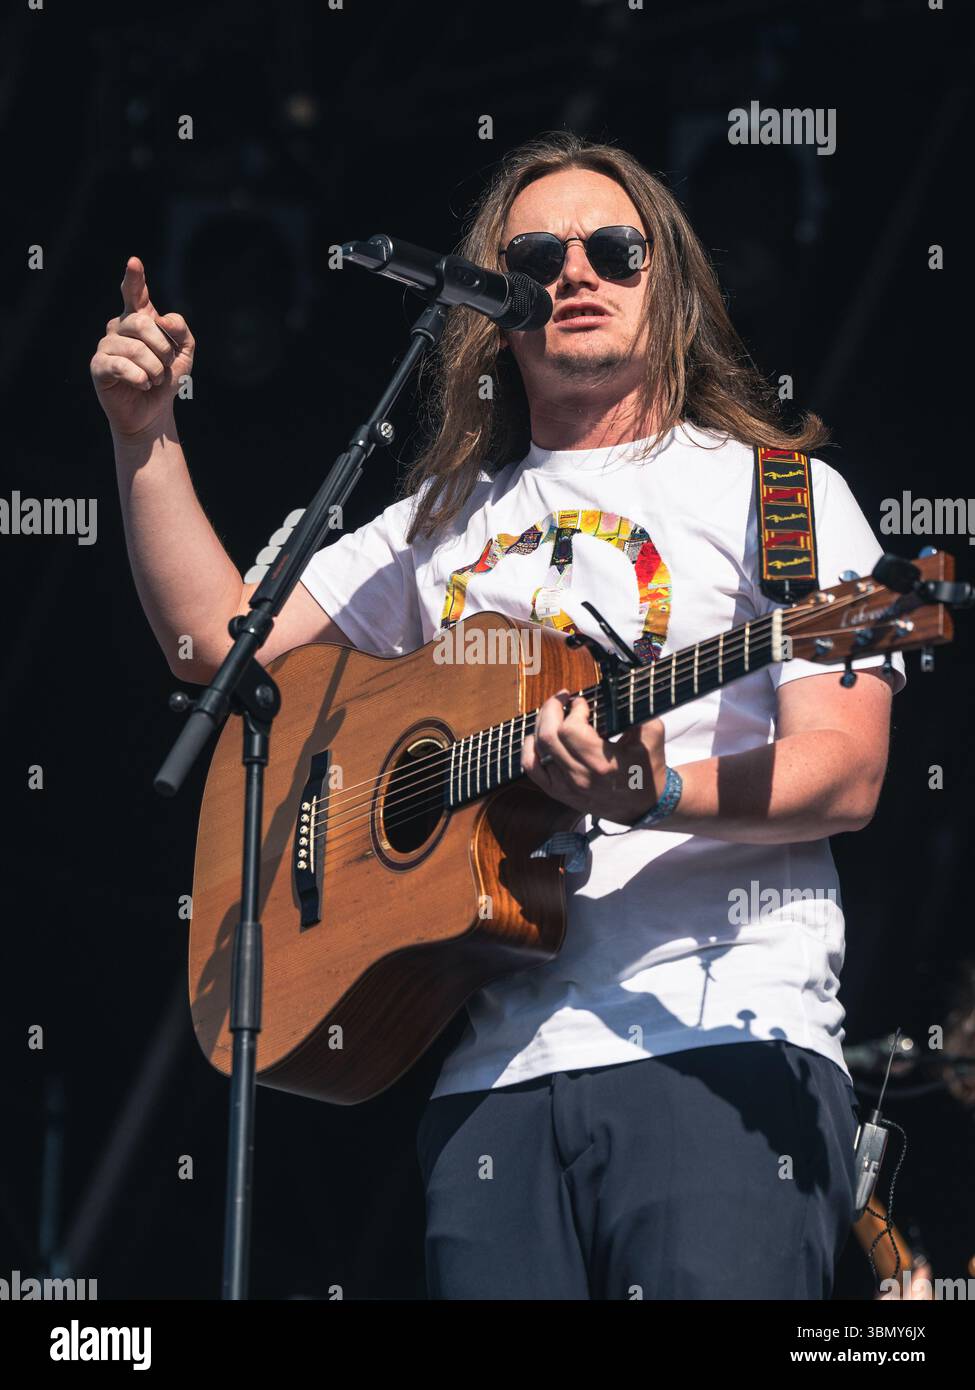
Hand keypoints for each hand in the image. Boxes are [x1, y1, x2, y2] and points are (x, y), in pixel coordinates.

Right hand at [90, 256, 194, 438]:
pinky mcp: (99, 366)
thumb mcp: (184, 353)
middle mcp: (119, 327)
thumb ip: (181, 331)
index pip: (135, 293)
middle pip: (143, 323)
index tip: (134, 262)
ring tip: (154, 379)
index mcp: (140, 318)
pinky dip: (141, 378)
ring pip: (135, 348)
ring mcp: (106, 345)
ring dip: (154, 369)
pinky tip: (142, 384)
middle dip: (163, 349)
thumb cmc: (167, 379)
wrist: (153, 411)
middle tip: (165, 366)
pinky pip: (122, 366)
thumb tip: (163, 320)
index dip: (134, 278)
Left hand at [522, 689, 667, 822]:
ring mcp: (566, 787)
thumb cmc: (647, 770)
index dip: (574, 708)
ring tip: (553, 712)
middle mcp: (580, 777)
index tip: (583, 702)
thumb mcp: (652, 737)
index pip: (571, 729)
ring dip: (542, 723)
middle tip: (562, 698)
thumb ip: (636, 711)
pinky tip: (538, 735)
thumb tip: (617, 690)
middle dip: (552, 708)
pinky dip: (530, 747)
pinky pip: (531, 768)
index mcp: (602, 764)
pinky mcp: (558, 793)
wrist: (644, 806)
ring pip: (538, 748)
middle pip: (549, 736)